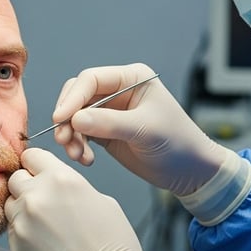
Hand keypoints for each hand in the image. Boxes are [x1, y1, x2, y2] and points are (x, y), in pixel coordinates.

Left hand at [6, 148, 168, 250]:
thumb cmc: (112, 243)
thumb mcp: (100, 199)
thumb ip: (69, 185)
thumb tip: (53, 184)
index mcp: (59, 178)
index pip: (31, 155)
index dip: (36, 164)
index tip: (39, 172)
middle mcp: (36, 196)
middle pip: (15, 178)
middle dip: (26, 186)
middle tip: (44, 201)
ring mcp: (22, 223)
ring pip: (10, 205)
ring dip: (22, 210)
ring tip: (46, 226)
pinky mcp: (16, 247)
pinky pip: (12, 231)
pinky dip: (24, 234)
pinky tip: (45, 244)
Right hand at [53, 63, 227, 195]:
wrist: (189, 171)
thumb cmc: (178, 143)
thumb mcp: (145, 130)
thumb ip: (109, 123)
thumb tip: (75, 119)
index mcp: (131, 78)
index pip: (91, 79)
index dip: (72, 98)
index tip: (61, 118)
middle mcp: (118, 91)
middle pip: (77, 96)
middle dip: (67, 118)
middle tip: (63, 139)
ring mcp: (109, 112)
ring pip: (75, 117)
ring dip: (70, 136)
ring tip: (77, 155)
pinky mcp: (104, 131)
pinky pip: (80, 134)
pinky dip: (77, 146)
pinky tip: (86, 160)